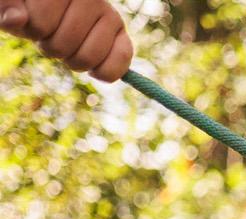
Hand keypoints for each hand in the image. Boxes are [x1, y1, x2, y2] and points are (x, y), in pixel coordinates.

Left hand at [0, 0, 132, 81]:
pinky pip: (120, 61)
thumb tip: (16, 20)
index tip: (34, 21)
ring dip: (73, 62)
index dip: (34, 31)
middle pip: (65, 42)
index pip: (42, 22)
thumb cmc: (30, 7)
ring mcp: (110, 14)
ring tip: (68, 48)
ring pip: (88, 56)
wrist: (54, 11)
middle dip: (52, 48)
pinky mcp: (122, 33)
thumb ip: (6, 6)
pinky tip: (93, 69)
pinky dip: (105, 73)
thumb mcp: (12, 3)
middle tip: (51, 37)